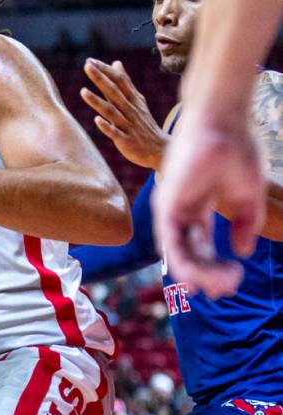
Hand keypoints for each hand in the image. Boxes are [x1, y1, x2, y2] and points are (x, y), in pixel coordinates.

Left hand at [81, 58, 166, 169]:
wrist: (159, 150)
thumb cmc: (143, 123)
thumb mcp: (136, 100)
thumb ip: (125, 83)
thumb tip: (116, 63)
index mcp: (132, 99)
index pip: (119, 81)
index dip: (105, 70)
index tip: (90, 60)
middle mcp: (130, 110)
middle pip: (114, 92)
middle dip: (100, 79)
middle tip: (87, 65)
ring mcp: (128, 125)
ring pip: (112, 111)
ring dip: (97, 101)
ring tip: (82, 91)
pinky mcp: (127, 140)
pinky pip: (116, 133)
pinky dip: (107, 127)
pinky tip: (96, 120)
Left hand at [152, 108, 265, 298]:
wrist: (223, 124)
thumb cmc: (236, 152)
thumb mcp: (248, 196)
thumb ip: (246, 225)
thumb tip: (242, 253)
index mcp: (199, 208)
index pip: (201, 246)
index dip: (215, 267)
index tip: (234, 281)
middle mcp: (181, 211)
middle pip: (189, 253)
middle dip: (207, 275)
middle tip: (227, 289)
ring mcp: (171, 208)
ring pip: (177, 252)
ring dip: (197, 274)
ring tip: (218, 287)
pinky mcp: (166, 204)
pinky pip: (169, 241)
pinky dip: (182, 262)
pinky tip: (196, 278)